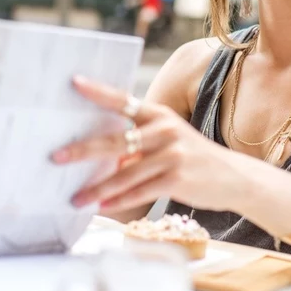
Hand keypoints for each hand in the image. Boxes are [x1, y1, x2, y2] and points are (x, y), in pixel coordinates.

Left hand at [52, 76, 238, 213]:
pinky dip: (118, 201)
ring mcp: (172, 154)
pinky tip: (102, 207)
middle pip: (115, 140)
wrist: (234, 178)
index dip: (99, 92)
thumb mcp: (168, 142)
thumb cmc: (192, 159)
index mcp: (160, 115)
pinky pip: (139, 191)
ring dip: (96, 188)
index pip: (124, 100)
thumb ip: (138, 146)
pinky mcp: (176, 178)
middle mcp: (165, 130)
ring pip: (124, 173)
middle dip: (83, 150)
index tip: (74, 83)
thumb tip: (100, 161)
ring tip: (75, 198)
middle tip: (56, 157)